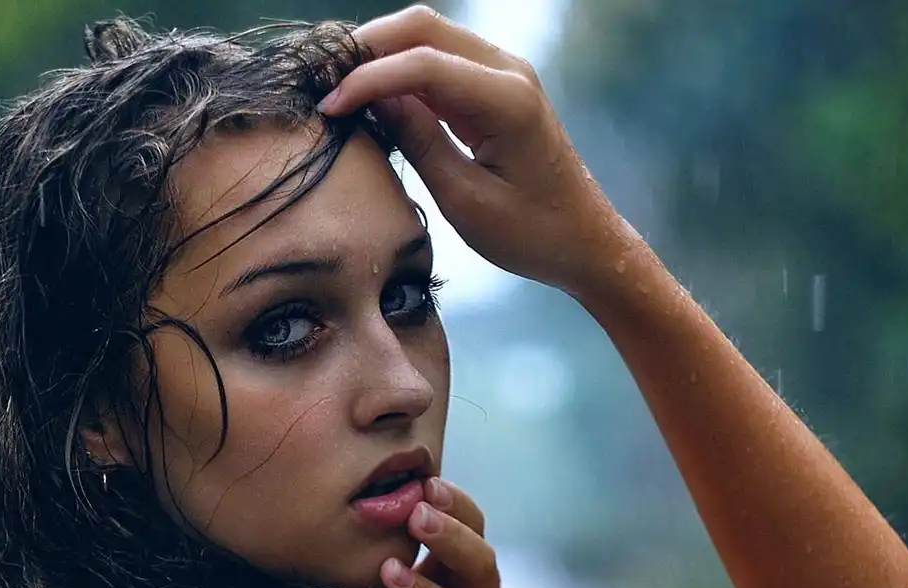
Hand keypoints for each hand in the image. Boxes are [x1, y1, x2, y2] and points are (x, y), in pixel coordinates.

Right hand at [318, 5, 630, 298]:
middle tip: (323, 82)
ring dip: (381, 54)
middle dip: (367, 48)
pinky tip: (371, 95)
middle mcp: (510, 70)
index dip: (368, 79)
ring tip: (339, 87)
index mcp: (508, 100)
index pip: (423, 64)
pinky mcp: (496, 85)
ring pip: (428, 35)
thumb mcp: (465, 200)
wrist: (584, 240)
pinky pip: (440, 59)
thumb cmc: (531, 234)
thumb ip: (419, 143)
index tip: (328, 107)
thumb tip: (372, 99)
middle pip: (422, 27)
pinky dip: (401, 70)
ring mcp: (505, 72)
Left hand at [337, 477, 504, 587]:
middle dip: (452, 539)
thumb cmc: (388, 577)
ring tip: (389, 570)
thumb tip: (387, 489)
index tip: (428, 487)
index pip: (474, 523)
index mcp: (466, 556)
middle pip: (481, 564)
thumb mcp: (394, 545)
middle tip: (418, 517)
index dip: (456, 505)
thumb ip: (396, 521)